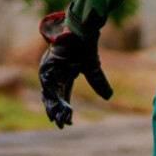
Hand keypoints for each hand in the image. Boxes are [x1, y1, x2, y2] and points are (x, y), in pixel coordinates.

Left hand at [37, 12, 112, 128]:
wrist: (81, 31)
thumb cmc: (84, 46)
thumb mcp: (92, 68)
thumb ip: (98, 82)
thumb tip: (109, 97)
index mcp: (64, 76)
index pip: (63, 96)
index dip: (65, 109)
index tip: (67, 122)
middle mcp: (55, 75)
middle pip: (54, 97)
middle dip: (56, 111)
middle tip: (59, 124)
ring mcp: (48, 70)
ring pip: (48, 92)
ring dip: (52, 106)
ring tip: (55, 118)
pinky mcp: (46, 65)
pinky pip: (46, 83)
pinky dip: (50, 94)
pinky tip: (54, 105)